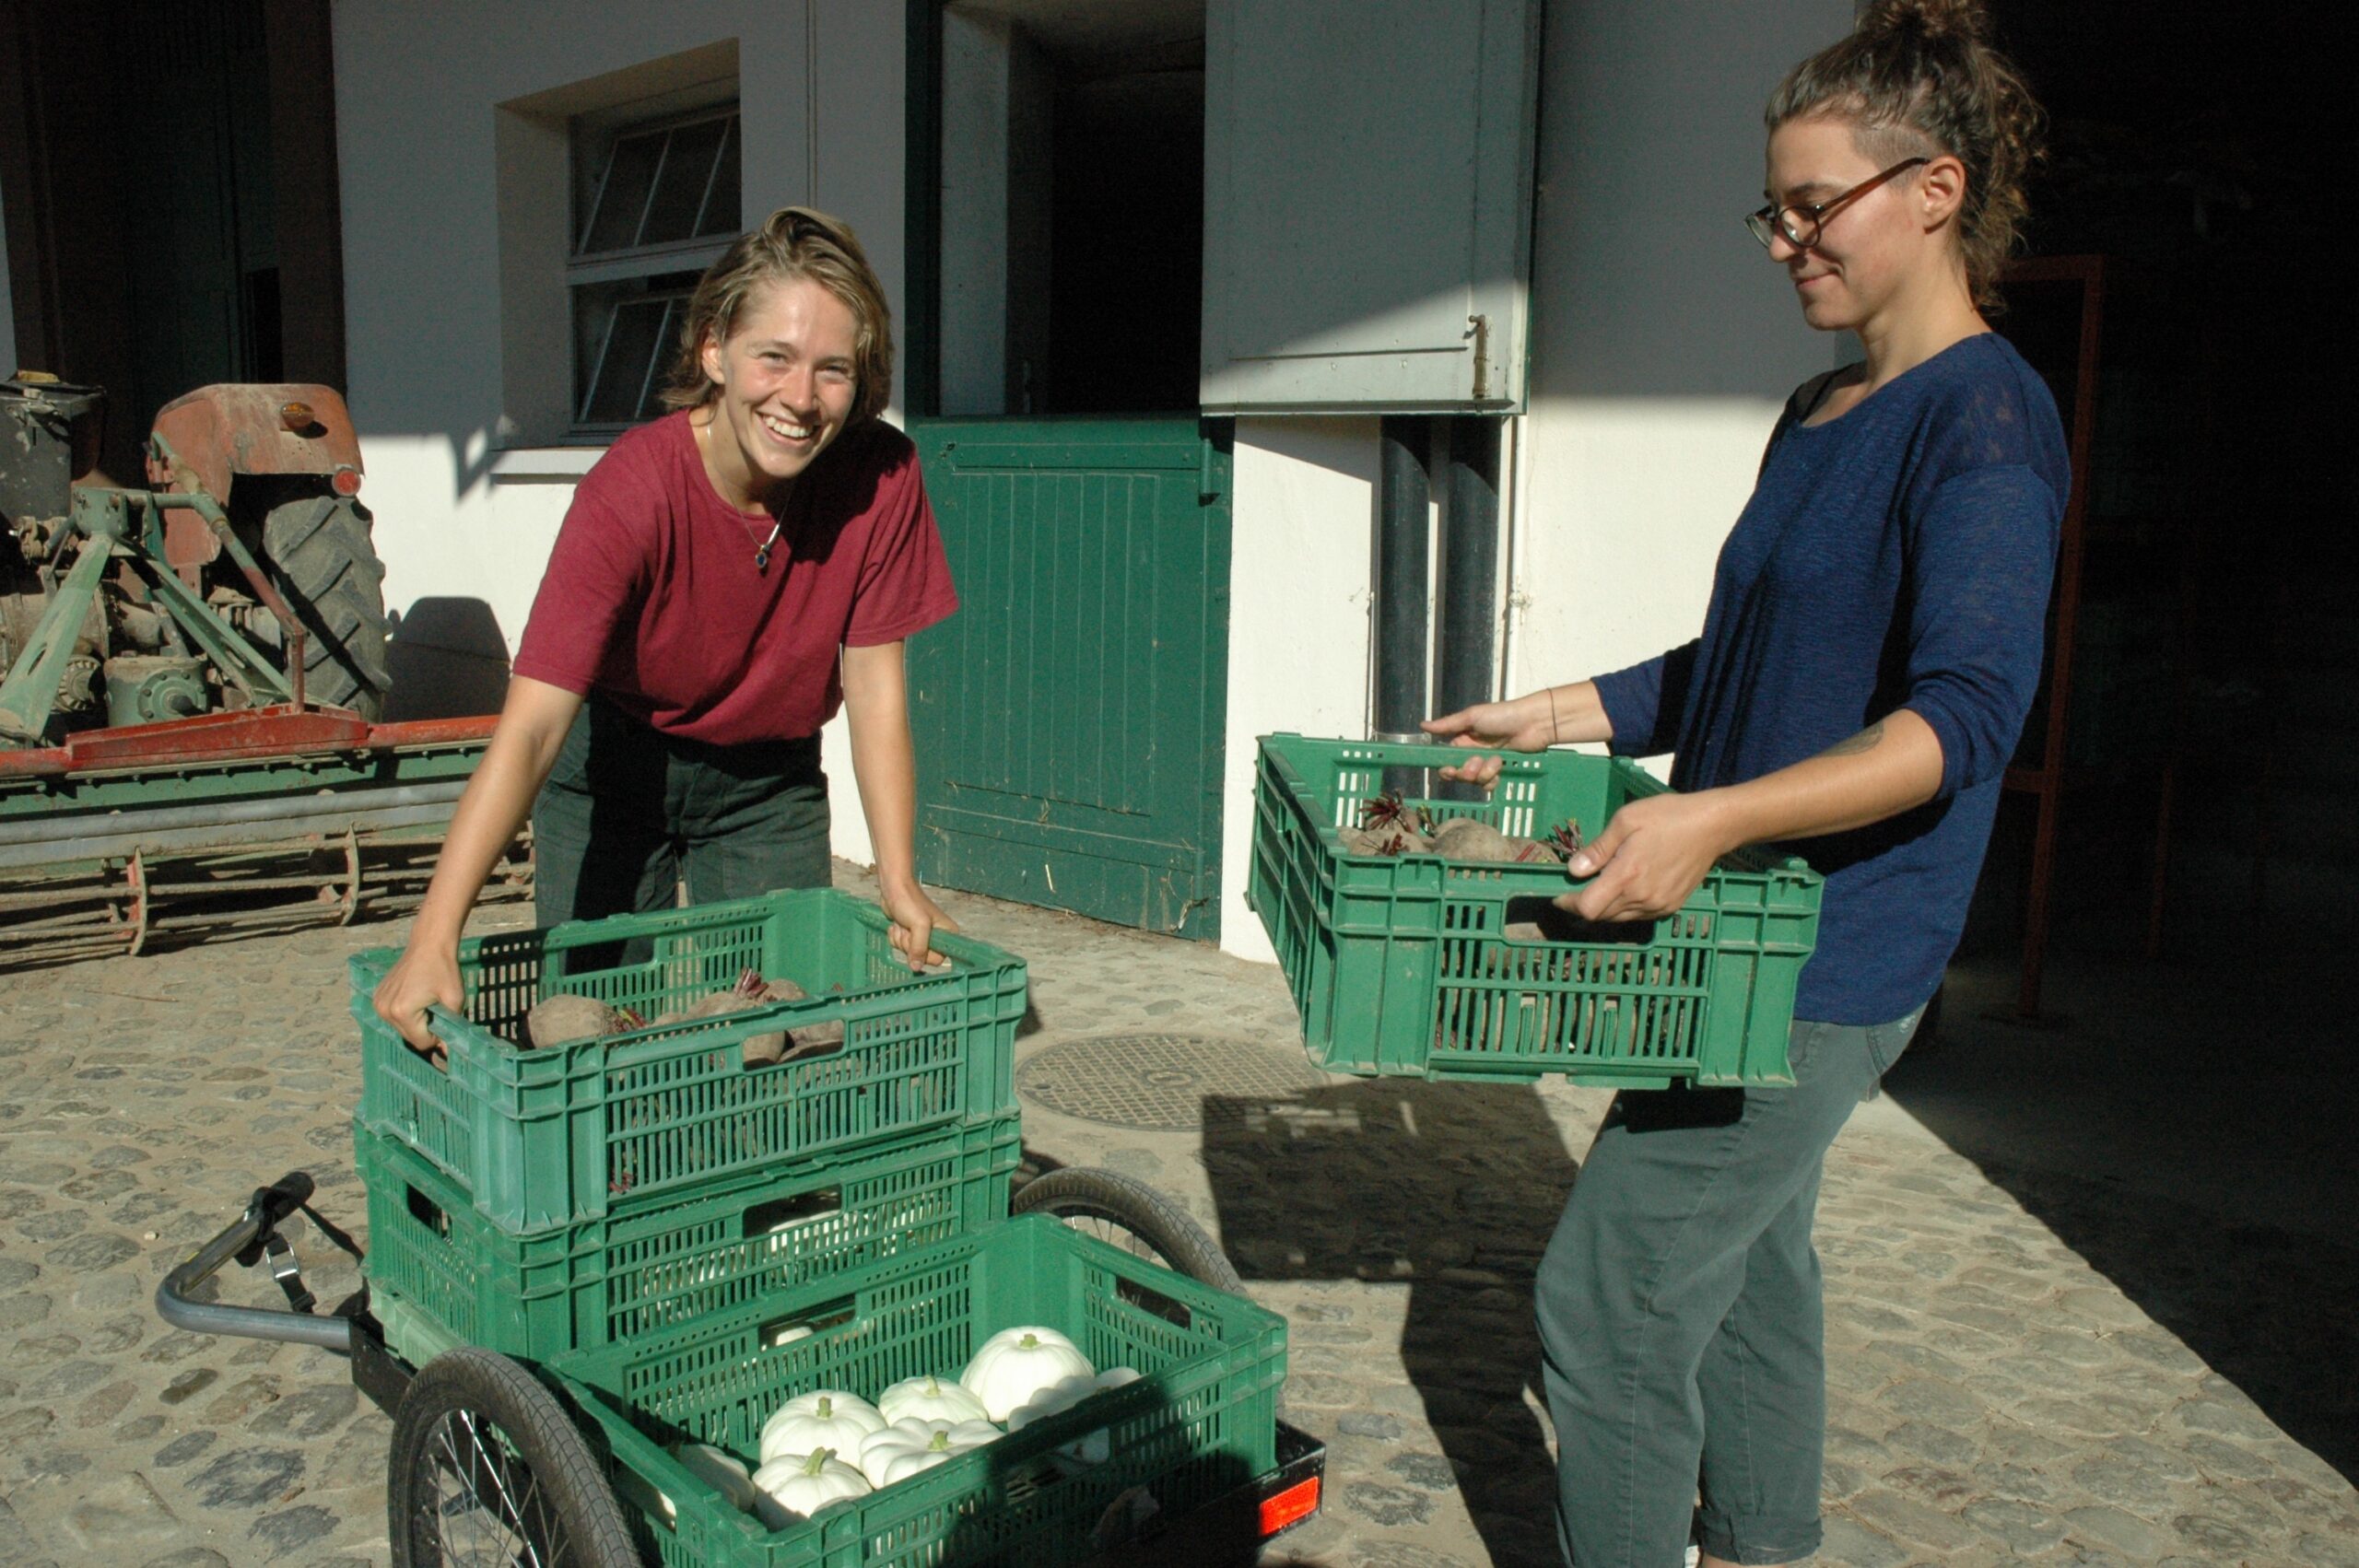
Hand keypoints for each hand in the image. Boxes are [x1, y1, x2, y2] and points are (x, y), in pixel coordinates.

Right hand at [373, 936, 463, 1063]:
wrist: (428, 944)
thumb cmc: (444, 969)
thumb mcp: (455, 1000)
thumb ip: (451, 1028)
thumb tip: (448, 1052)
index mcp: (402, 1012)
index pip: (421, 1042)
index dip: (437, 1038)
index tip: (445, 1023)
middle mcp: (385, 1010)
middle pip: (410, 1037)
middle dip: (426, 1030)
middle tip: (437, 1009)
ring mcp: (378, 1002)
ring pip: (402, 1028)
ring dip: (416, 1022)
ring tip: (426, 1001)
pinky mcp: (377, 996)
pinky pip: (394, 1016)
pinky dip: (406, 1013)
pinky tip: (416, 997)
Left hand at [881, 877, 955, 969]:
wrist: (894, 888)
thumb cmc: (910, 902)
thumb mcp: (919, 925)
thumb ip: (919, 948)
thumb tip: (916, 968)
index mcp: (948, 933)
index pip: (939, 959)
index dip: (926, 952)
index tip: (919, 939)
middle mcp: (937, 936)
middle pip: (922, 958)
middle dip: (910, 945)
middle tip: (909, 929)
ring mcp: (921, 936)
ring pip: (909, 953)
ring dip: (901, 940)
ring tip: (903, 924)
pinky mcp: (909, 935)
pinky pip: (899, 947)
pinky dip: (895, 937)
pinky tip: (897, 924)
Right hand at [1422, 694, 1555, 785]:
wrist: (1534, 723)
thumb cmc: (1502, 715)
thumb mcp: (1472, 717)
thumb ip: (1448, 725)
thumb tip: (1422, 725)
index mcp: (1463, 739)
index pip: (1446, 759)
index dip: (1446, 767)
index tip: (1450, 769)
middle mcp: (1472, 752)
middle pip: (1459, 773)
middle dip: (1466, 772)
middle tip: (1475, 764)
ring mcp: (1486, 763)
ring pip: (1475, 780)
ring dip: (1484, 773)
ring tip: (1496, 760)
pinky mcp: (1501, 770)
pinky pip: (1489, 783)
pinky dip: (1493, 777)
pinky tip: (1501, 766)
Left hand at [1556, 790, 1736, 923]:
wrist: (1712, 826)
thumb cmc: (1668, 816)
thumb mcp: (1626, 821)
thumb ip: (1598, 849)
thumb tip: (1574, 870)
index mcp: (1627, 876)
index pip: (1588, 908)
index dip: (1568, 904)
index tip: (1558, 895)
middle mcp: (1642, 898)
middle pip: (1601, 916)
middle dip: (1583, 906)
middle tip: (1575, 889)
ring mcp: (1658, 905)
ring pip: (1619, 918)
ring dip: (1604, 908)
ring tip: (1598, 888)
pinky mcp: (1671, 906)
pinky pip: (1638, 916)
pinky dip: (1624, 908)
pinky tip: (1624, 890)